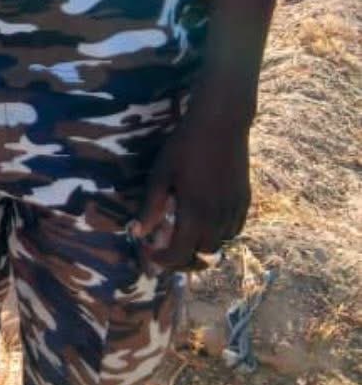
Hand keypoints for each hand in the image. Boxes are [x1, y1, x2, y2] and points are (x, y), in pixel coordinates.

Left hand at [135, 84, 253, 271]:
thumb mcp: (160, 175)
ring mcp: (235, 209)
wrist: (221, 124)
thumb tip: (138, 233)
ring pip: (221, 244)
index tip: (151, 256)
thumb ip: (151, 207)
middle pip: (203, 254)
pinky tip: (206, 223)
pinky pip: (235, 230)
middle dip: (183, 258)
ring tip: (185, 236)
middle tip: (166, 247)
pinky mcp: (245, 200)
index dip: (165, 260)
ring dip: (202, 246)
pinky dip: (220, 234)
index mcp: (195, 212)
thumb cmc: (184, 147)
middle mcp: (219, 217)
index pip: (181, 253)